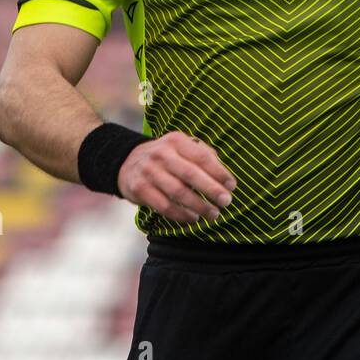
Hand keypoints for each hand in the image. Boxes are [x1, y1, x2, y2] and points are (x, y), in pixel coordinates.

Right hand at [116, 130, 235, 223]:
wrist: (126, 162)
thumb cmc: (166, 157)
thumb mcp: (181, 147)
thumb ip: (203, 155)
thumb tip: (224, 176)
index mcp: (176, 141)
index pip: (202, 156)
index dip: (219, 172)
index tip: (232, 186)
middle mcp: (161, 154)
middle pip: (191, 174)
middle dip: (211, 190)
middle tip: (226, 202)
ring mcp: (149, 171)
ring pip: (178, 192)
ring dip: (199, 206)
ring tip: (213, 214)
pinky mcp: (139, 189)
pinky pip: (164, 206)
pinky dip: (181, 215)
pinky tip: (193, 219)